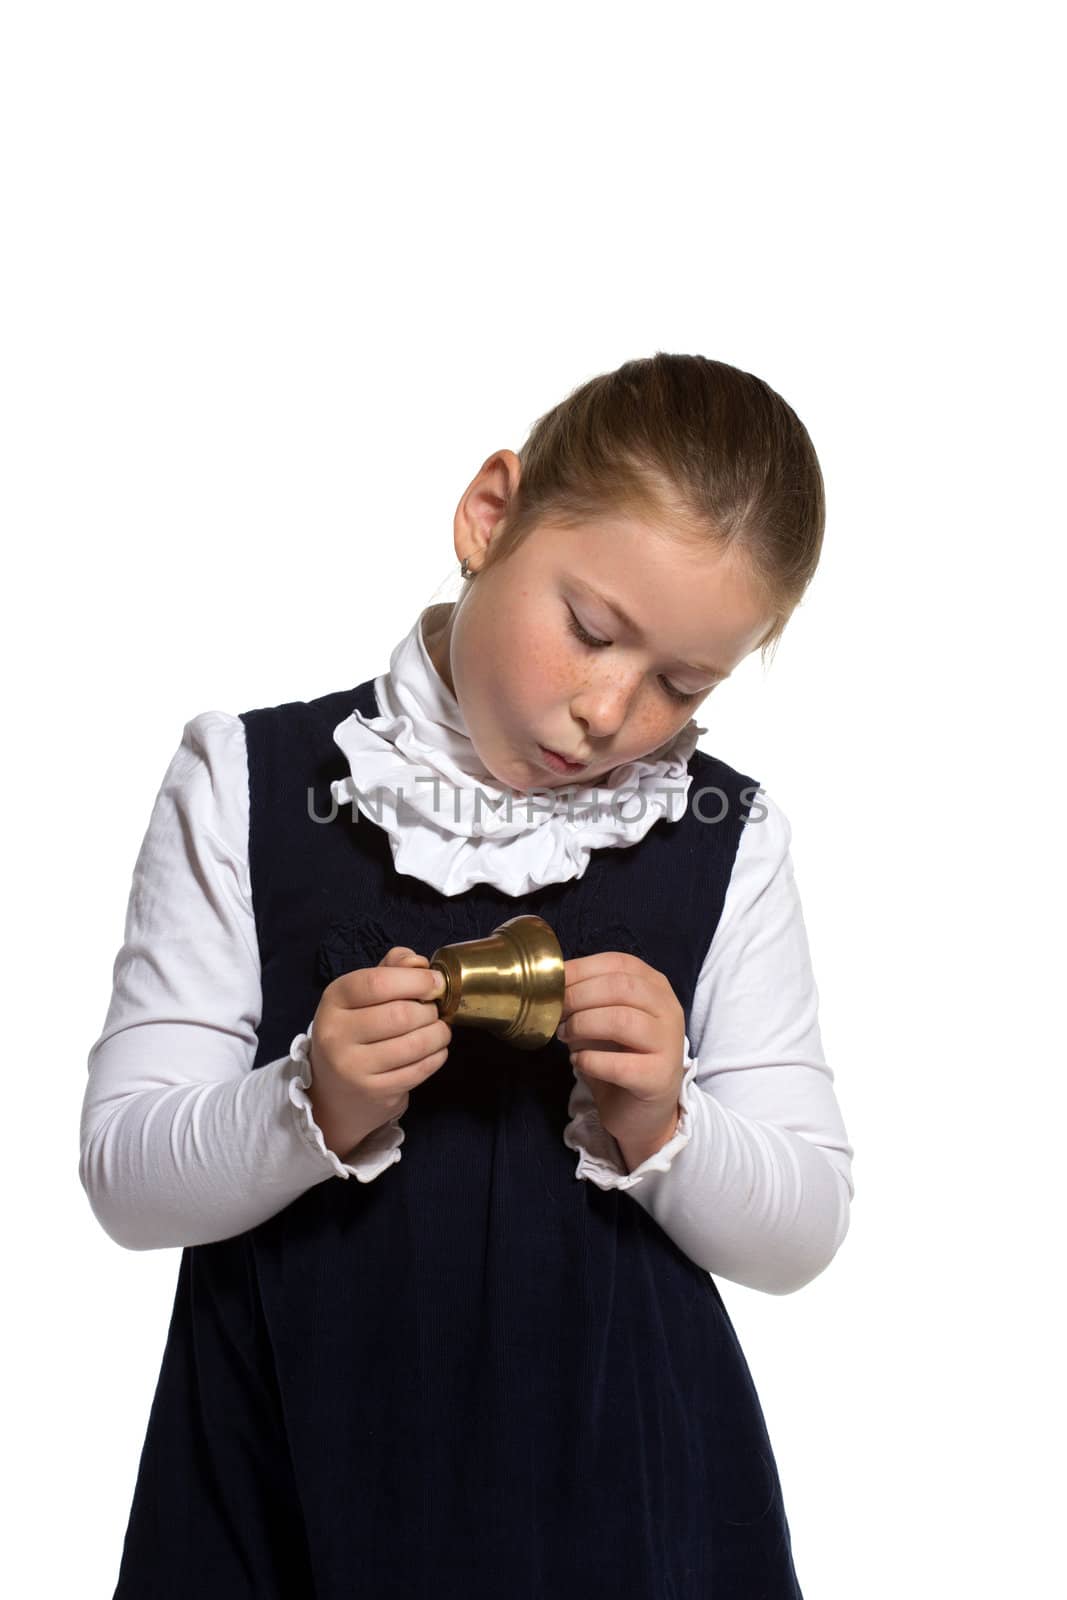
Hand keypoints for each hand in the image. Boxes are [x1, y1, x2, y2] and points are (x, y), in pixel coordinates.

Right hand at [308, 946, 450, 1158]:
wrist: (334, 1090)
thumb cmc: (357, 1030)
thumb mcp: (363, 994)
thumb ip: (391, 969)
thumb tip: (420, 963)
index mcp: (334, 999)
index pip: (377, 982)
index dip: (416, 980)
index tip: (436, 984)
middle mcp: (336, 1033)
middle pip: (400, 1014)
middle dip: (430, 1011)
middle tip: (434, 1012)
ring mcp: (352, 1067)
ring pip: (414, 1044)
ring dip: (439, 1034)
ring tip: (439, 1031)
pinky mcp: (372, 1091)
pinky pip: (418, 1070)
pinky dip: (437, 1056)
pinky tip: (435, 1050)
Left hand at [556, 952, 685, 1159]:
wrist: (641, 1112)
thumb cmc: (618, 1057)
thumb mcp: (602, 1020)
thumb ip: (586, 999)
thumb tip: (551, 987)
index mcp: (655, 987)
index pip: (618, 963)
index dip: (580, 970)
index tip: (552, 984)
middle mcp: (669, 1009)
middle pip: (621, 986)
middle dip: (578, 997)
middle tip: (556, 1014)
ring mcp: (669, 1043)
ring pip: (621, 1020)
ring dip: (582, 1026)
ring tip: (565, 1037)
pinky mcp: (660, 1077)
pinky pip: (619, 1064)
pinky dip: (590, 1060)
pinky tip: (579, 1062)